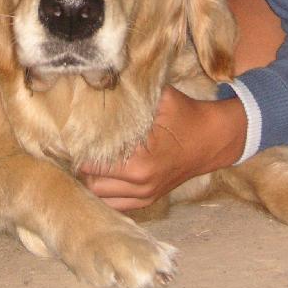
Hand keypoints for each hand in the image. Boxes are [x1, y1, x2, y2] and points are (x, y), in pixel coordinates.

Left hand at [80, 86, 245, 210]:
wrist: (214, 139)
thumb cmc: (185, 114)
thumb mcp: (160, 98)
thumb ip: (131, 95)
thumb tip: (103, 83)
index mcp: (140, 162)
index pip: (93, 162)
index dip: (80, 147)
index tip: (73, 133)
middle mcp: (140, 184)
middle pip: (92, 182)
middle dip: (82, 164)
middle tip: (75, 145)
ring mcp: (146, 195)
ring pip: (101, 197)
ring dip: (91, 179)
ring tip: (85, 158)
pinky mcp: (150, 200)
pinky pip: (117, 204)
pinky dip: (105, 192)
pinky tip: (101, 174)